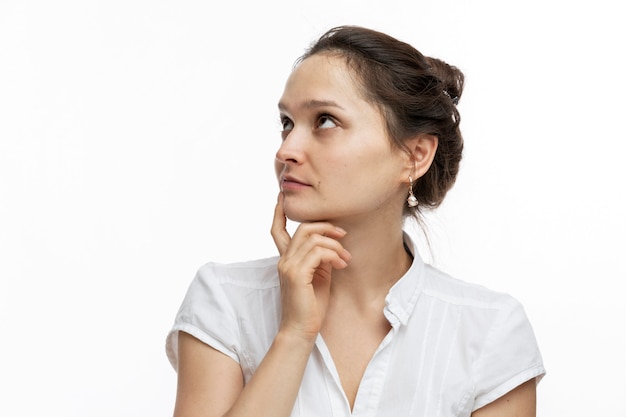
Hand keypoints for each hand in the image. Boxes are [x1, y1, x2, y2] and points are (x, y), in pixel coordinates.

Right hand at [271, 193, 350, 341]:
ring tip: (346, 259)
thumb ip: (320, 258)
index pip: (277, 230)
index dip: (279, 212)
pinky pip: (318, 252)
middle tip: (343, 234)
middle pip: (304, 227)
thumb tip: (332, 245)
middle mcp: (284, 259)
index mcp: (286, 259)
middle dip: (326, 226)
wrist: (301, 330)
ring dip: (335, 244)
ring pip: (313, 237)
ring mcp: (288, 266)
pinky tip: (342, 265)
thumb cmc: (311, 306)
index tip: (282, 196)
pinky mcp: (296, 274)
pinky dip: (334, 255)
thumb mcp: (318, 276)